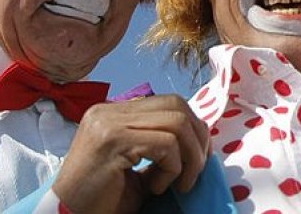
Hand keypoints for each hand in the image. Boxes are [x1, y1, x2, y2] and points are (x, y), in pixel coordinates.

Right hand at [52, 95, 209, 213]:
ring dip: (189, 157)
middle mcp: (109, 111)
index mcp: (113, 112)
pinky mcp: (113, 140)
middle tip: (197, 170)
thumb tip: (199, 139)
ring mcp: (109, 122)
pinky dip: (173, 169)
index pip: (168, 102)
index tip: (199, 156)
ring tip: (180, 183)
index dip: (193, 127)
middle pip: (176, 105)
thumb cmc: (101, 198)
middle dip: (198, 138)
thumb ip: (158, 144)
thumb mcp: (135, 163)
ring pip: (177, 123)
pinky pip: (166, 145)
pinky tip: (157, 187)